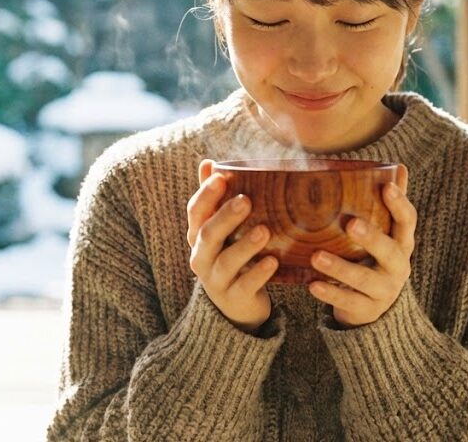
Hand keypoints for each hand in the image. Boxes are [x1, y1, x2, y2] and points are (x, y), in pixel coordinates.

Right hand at [187, 159, 276, 333]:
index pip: (195, 212)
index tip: (222, 178)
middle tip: (247, 200)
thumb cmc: (230, 256)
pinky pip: (245, 286)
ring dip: (245, 245)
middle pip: (208, 235)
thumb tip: (207, 162)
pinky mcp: (234, 298)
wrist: (236, 305)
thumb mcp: (220, 229)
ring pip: (226, 262)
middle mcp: (201, 257)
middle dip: (226, 217)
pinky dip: (258, 273)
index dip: (206, 195)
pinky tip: (272, 261)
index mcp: (198, 235)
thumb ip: (214, 199)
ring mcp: (216, 280)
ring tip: (265, 230)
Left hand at [307, 164, 413, 328]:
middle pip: (389, 251)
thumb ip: (391, 205)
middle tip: (351, 224)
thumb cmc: (376, 258)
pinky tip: (312, 284)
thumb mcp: (387, 234)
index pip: (407, 222)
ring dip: (340, 268)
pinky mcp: (367, 309)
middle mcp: (398, 267)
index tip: (386, 187)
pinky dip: (330, 293)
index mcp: (402, 243)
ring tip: (316, 256)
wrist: (376, 307)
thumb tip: (400, 167)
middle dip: (372, 238)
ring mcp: (384, 291)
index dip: (399, 204)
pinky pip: (348, 301)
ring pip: (364, 280)